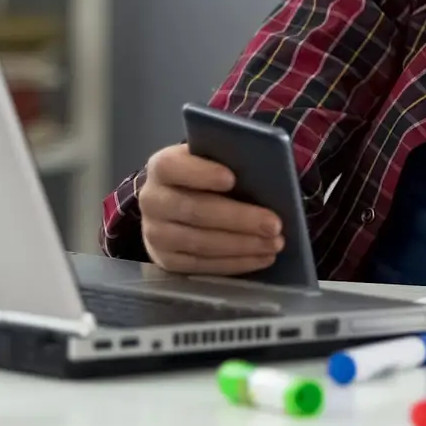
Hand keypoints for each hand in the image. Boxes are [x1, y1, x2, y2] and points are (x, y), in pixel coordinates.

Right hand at [138, 144, 283, 274]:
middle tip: (274, 224)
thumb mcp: (207, 160)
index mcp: (161, 167)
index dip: (201, 174)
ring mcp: (155, 234)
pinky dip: (235, 263)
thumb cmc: (201, 177)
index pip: (173, 167)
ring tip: (273, 243)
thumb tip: (263, 172)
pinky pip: (202, 265)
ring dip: (242, 245)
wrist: (170, 205)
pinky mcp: (166, 261)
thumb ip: (225, 160)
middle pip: (195, 210)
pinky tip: (261, 258)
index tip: (232, 179)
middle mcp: (152, 201)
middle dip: (238, 219)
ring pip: (200, 243)